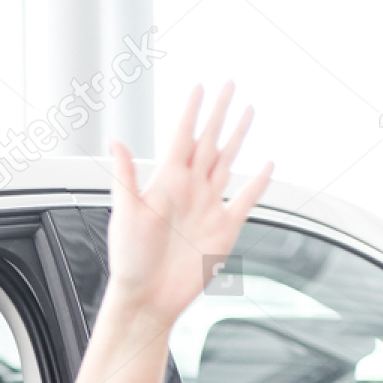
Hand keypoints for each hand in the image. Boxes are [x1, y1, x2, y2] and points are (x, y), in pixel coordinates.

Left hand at [105, 82, 273, 324]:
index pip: (183, 137)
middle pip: (209, 141)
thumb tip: (116, 140)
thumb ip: (126, 176)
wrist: (148, 298)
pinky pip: (245, 200)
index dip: (192, 111)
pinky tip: (265, 165)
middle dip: (220, 112)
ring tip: (248, 111)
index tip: (199, 86)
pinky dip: (257, 183)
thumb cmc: (130, 261)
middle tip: (230, 84)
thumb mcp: (126, 214)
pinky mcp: (224, 229)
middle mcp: (189, 191)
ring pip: (227, 162)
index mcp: (166, 183)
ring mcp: (208, 208)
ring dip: (237, 137)